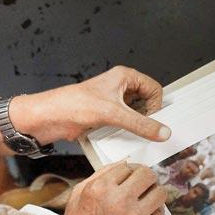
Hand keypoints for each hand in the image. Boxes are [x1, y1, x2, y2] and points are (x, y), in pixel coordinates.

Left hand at [12, 66, 167, 143]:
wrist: (51, 118)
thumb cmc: (74, 104)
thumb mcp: (113, 114)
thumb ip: (141, 124)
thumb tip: (162, 131)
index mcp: (124, 77)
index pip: (154, 88)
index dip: (156, 105)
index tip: (154, 121)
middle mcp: (120, 88)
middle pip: (147, 102)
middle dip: (147, 117)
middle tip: (148, 129)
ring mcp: (113, 102)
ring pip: (136, 114)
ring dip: (136, 126)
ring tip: (133, 133)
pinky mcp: (106, 116)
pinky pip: (125, 124)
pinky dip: (126, 132)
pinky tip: (122, 137)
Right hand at [52, 162, 166, 214]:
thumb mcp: (78, 197)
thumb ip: (99, 176)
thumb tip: (122, 164)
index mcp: (100, 188)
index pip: (127, 166)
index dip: (129, 171)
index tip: (129, 177)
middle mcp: (119, 200)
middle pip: (147, 174)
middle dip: (145, 178)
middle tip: (143, 184)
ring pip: (160, 192)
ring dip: (153, 194)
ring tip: (145, 200)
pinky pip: (161, 214)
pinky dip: (154, 214)